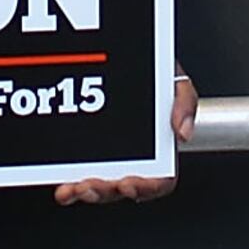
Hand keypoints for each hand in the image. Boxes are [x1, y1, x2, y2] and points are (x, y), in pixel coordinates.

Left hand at [55, 76, 196, 202]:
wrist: (126, 57)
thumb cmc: (154, 75)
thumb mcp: (176, 82)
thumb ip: (185, 103)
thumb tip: (183, 131)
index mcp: (159, 151)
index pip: (158, 181)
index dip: (144, 188)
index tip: (128, 183)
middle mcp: (133, 159)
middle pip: (122, 188)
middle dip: (105, 191)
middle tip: (91, 184)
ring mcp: (108, 159)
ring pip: (98, 187)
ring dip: (84, 191)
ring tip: (73, 187)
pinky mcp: (85, 154)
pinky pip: (76, 175)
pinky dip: (69, 186)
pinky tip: (63, 187)